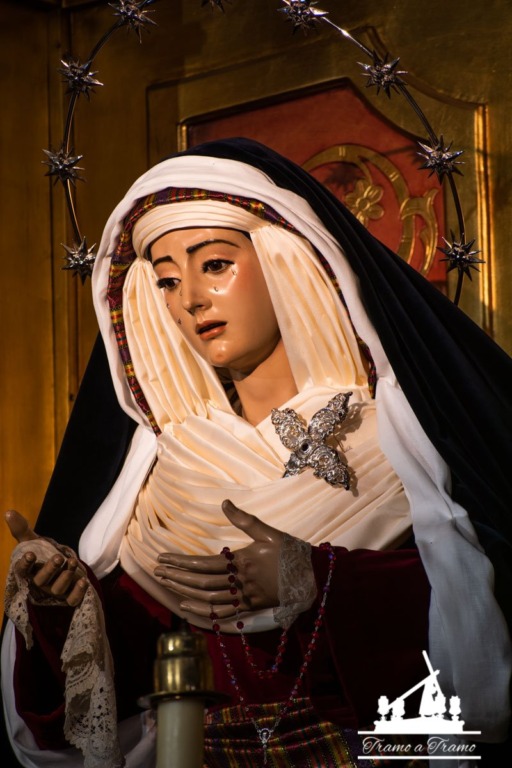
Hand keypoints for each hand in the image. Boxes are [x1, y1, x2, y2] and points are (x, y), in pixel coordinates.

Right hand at [5, 510, 88, 606]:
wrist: (61, 567)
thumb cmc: (41, 553)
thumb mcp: (32, 540)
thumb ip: (21, 528)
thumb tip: (8, 511)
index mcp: (29, 570)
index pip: (22, 571)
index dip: (25, 564)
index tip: (30, 554)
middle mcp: (40, 583)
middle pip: (42, 580)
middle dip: (50, 569)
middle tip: (58, 557)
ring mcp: (54, 591)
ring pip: (58, 589)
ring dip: (66, 576)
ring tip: (73, 561)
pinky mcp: (69, 596)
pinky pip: (72, 600)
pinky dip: (78, 593)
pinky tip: (84, 581)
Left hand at [155, 500, 283, 619]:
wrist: (313, 577)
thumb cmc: (291, 552)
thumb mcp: (269, 532)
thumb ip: (244, 519)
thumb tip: (224, 503)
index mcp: (242, 560)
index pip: (203, 563)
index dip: (180, 562)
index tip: (162, 558)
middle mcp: (240, 581)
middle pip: (201, 582)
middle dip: (176, 577)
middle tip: (157, 571)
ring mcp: (245, 596)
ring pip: (208, 598)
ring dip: (185, 592)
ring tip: (167, 585)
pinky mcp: (251, 607)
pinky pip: (222, 613)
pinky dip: (203, 612)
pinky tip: (187, 607)